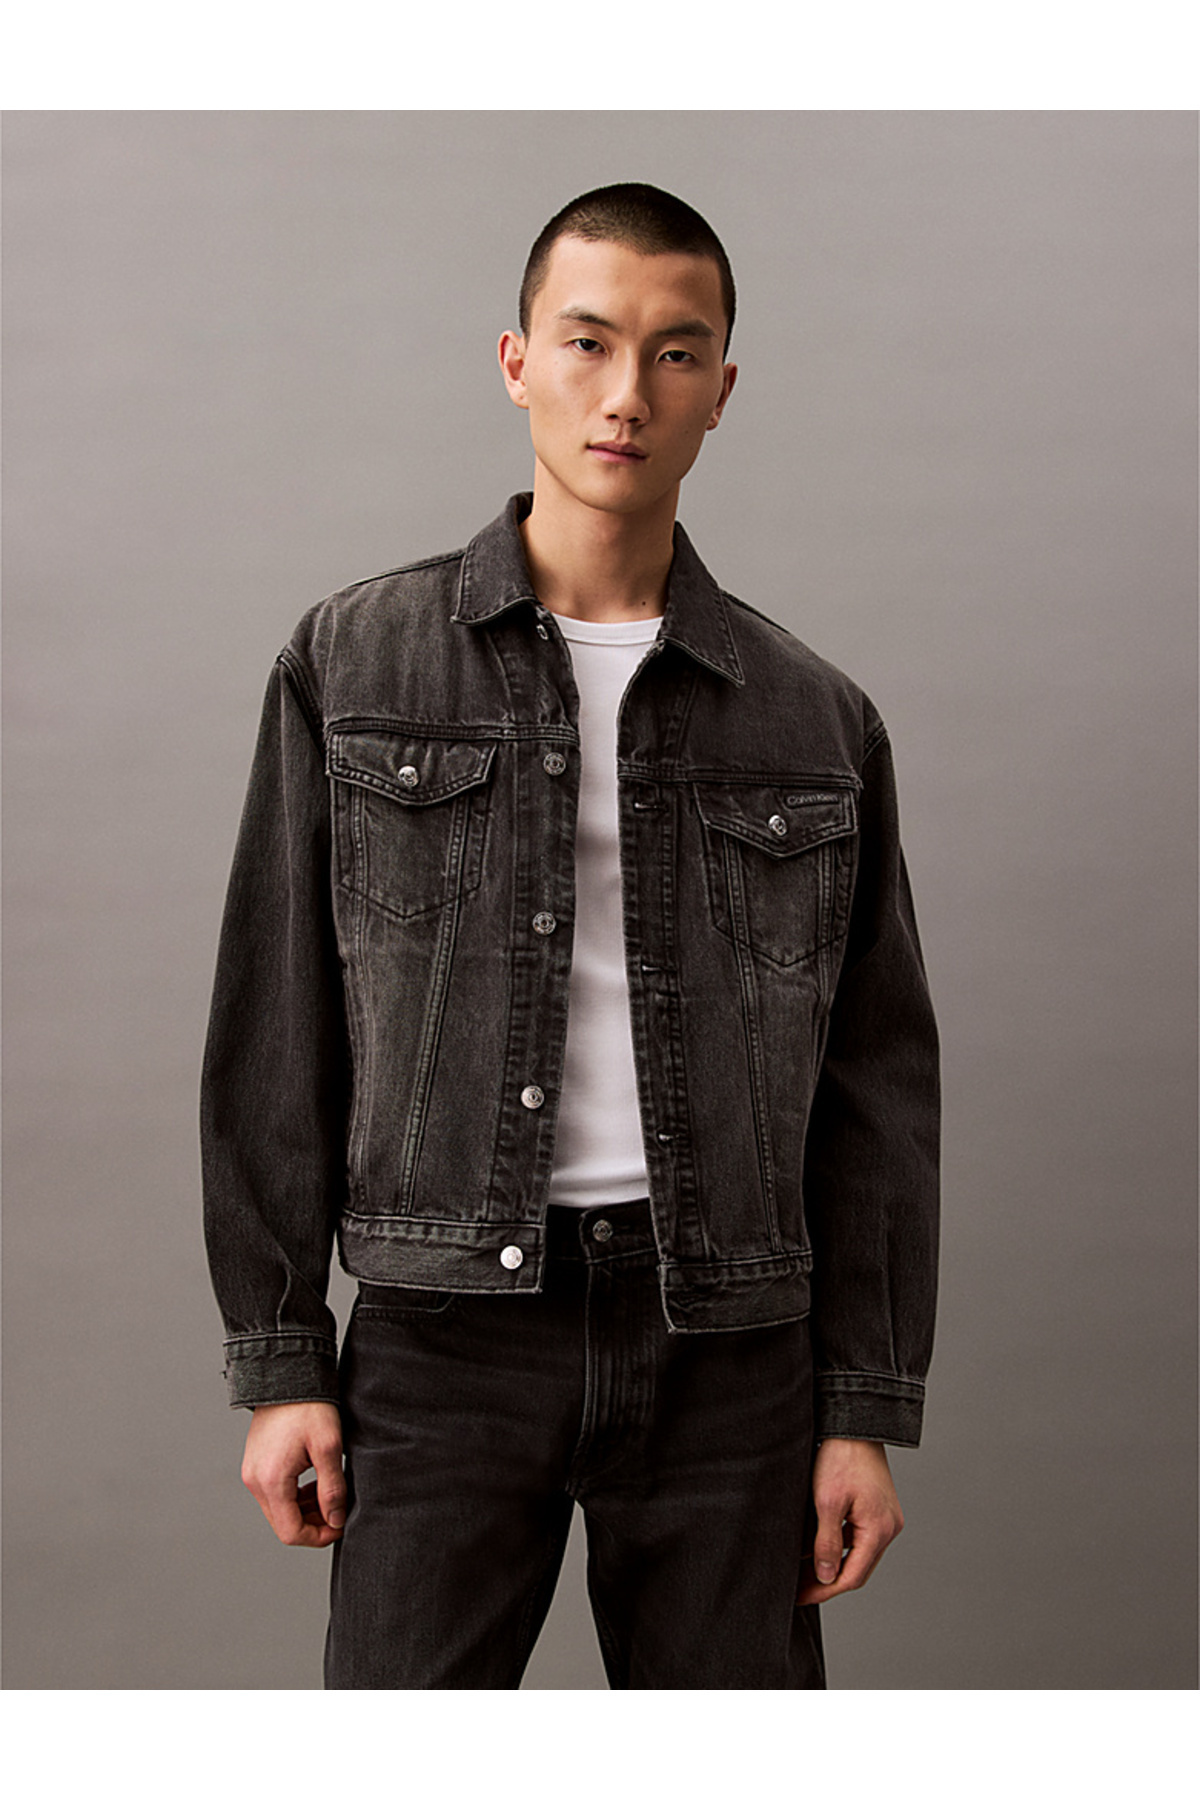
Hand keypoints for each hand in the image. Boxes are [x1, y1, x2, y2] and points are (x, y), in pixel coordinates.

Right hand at [241, 1401, 346, 1547]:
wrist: (287, 1376)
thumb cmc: (309, 1407)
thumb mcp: (329, 1448)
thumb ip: (332, 1489)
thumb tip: (335, 1521)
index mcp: (272, 1481)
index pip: (291, 1532)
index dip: (318, 1537)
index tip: (340, 1526)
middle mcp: (255, 1481)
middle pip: (283, 1525)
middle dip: (312, 1525)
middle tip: (338, 1511)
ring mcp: (251, 1473)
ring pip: (278, 1511)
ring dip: (304, 1511)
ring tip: (329, 1494)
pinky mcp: (254, 1465)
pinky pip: (273, 1494)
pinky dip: (294, 1497)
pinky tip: (314, 1483)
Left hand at [795, 1437, 903, 1605]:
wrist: (854, 1425)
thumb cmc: (841, 1458)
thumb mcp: (827, 1503)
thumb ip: (827, 1543)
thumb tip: (826, 1577)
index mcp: (879, 1530)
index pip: (852, 1577)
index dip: (824, 1590)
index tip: (801, 1596)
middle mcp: (888, 1527)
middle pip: (858, 1569)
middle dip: (827, 1581)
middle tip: (799, 1589)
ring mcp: (885, 1518)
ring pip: (858, 1554)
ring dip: (833, 1564)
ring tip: (803, 1571)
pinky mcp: (878, 1509)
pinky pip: (859, 1537)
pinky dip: (839, 1546)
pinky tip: (816, 1547)